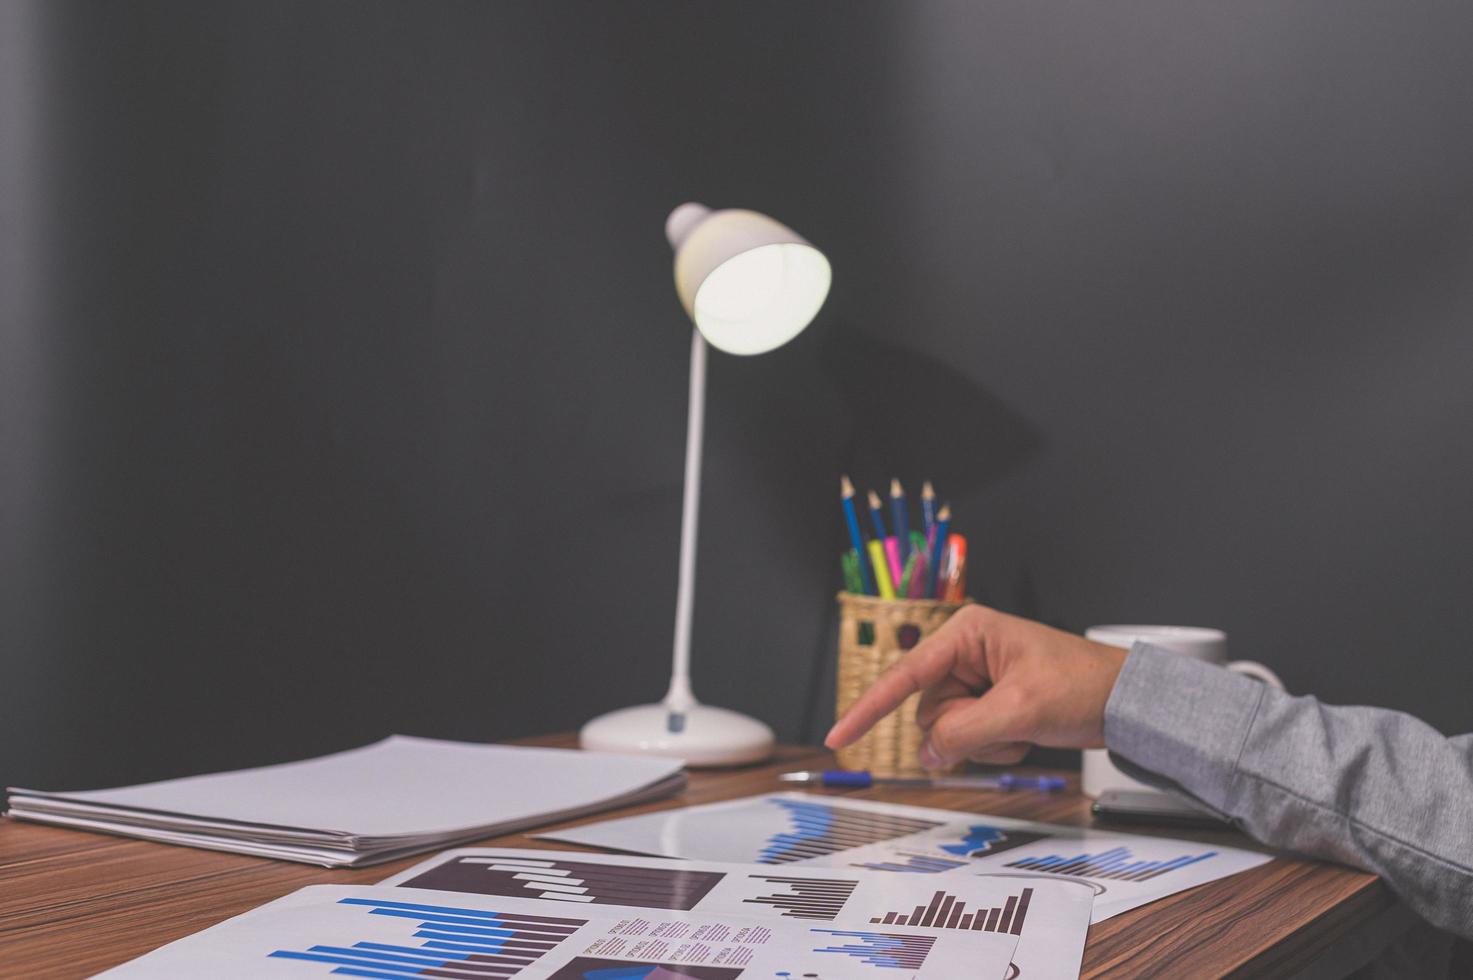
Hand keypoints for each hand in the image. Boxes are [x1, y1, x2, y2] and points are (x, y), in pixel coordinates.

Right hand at [825, 604, 1128, 769]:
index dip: (868, 709)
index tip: (837, 735)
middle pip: (927, 712)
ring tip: (1024, 728)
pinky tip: (1026, 734)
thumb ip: (964, 732)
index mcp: (966, 634)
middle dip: (964, 730)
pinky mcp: (987, 703)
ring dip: (984, 743)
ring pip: (946, 731)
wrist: (1125, 702)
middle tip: (1009, 726)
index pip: (905, 675)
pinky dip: (995, 747)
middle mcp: (963, 653)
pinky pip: (967, 739)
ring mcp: (975, 680)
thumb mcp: (1020, 710)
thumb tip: (926, 753)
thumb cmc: (1082, 686)